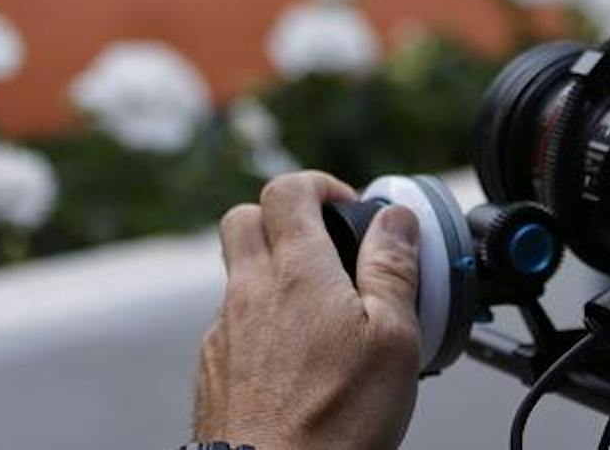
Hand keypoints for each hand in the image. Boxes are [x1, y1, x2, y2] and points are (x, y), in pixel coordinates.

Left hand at [193, 171, 421, 449]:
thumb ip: (394, 269)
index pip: (287, 189)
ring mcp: (224, 333)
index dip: (319, 186)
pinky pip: (231, 326)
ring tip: (319, 314)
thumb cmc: (335, 422)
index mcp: (296, 272)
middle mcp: (249, 292)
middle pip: (244, 219)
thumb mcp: (394, 340)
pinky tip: (294, 361)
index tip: (347, 209)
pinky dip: (259, 324)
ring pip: (237, 276)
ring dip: (272, 275)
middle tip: (323, 245)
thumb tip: (395, 220)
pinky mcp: (214, 371)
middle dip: (282, 219)